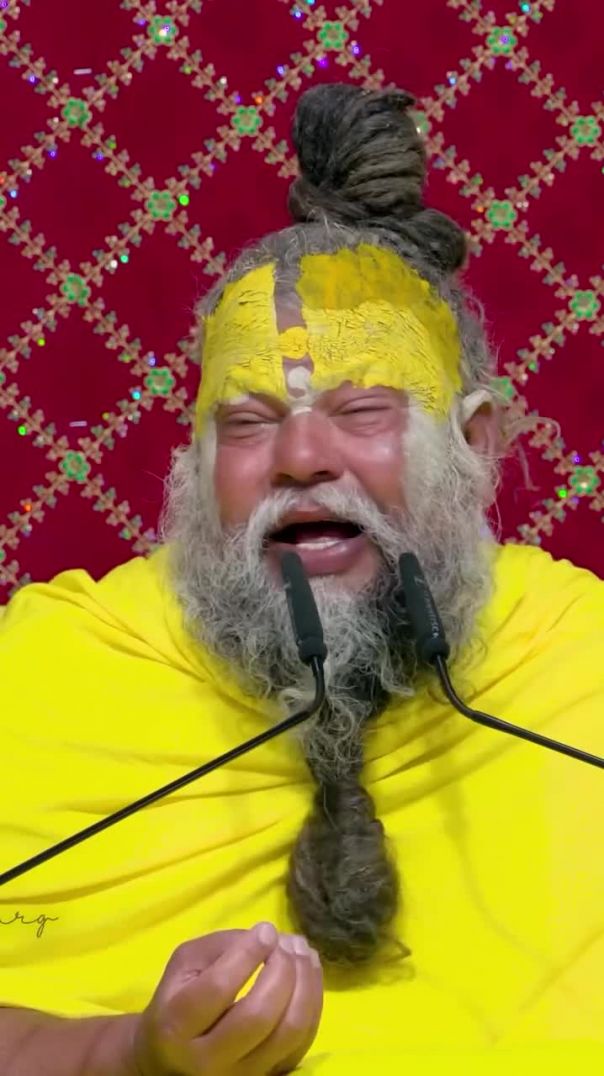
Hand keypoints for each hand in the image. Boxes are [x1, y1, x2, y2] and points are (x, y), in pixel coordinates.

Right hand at [129, 922, 322, 1074]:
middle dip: (282, 970)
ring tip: (304, 952)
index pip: (218, 988)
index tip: (266, 930)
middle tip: (287, 943)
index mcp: (177, 1024)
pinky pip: (302, 1043)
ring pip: (289, 1032)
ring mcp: (241, 1075)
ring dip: (306, 985)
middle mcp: (208, 1059)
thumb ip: (222, 946)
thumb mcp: (185, 964)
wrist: (173, 1058)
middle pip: (259, 1015)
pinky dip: (313, 1004)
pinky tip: (309, 975)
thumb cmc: (179, 999)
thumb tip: (268, 937)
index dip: (248, 954)